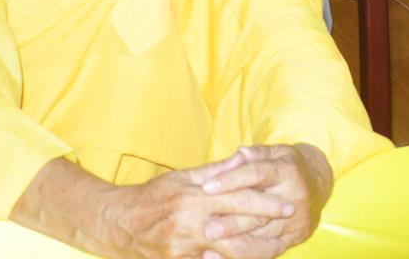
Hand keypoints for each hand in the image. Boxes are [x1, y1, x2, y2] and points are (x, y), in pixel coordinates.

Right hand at [85, 160, 303, 258]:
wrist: (119, 224)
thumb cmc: (154, 196)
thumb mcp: (183, 177)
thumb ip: (216, 171)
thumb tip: (244, 159)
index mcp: (195, 199)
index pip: (239, 200)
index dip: (266, 204)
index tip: (287, 205)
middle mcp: (191, 226)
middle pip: (239, 229)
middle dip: (266, 228)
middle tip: (289, 225)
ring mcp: (184, 250)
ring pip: (229, 253)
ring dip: (253, 250)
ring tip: (273, 245)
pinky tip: (245, 256)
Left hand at [196, 144, 333, 258]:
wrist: (318, 184)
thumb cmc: (288, 165)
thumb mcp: (274, 153)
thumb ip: (255, 154)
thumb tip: (238, 154)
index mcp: (288, 171)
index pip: (256, 174)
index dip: (230, 180)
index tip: (206, 187)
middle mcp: (294, 196)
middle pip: (260, 211)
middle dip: (231, 222)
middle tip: (206, 229)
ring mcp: (297, 220)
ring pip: (263, 234)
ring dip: (235, 242)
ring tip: (209, 246)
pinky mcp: (295, 237)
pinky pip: (269, 250)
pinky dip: (244, 255)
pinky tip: (221, 256)